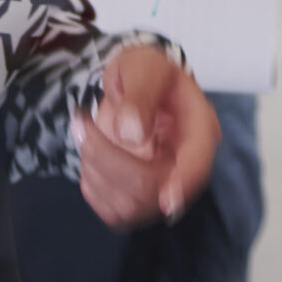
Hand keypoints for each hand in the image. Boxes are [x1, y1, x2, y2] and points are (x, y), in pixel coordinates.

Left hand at [75, 42, 220, 229]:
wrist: (133, 84)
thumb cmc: (145, 72)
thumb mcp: (144, 67)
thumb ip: (141, 94)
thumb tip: (132, 135)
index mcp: (199, 130)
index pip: (197, 165)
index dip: (184, 184)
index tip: (166, 201)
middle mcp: (186, 164)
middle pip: (153, 190)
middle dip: (108, 161)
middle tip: (81, 125)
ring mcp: (163, 186)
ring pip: (130, 207)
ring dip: (96, 171)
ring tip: (87, 134)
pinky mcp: (139, 200)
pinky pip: (114, 213)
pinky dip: (93, 186)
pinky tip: (92, 157)